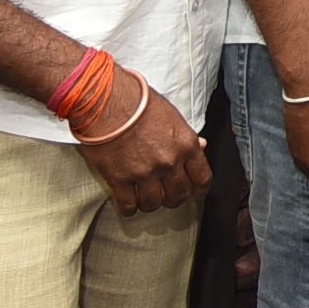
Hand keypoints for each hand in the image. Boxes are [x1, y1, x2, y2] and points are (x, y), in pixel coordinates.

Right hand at [74, 78, 212, 215]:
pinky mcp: (119, 179)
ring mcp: (144, 172)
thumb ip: (186, 136)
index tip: (193, 192)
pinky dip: (128, 207)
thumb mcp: (172, 116)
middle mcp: (169, 162)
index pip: (202, 179)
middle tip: (163, 192)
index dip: (198, 189)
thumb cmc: (139, 102)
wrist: (106, 100)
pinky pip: (128, 206)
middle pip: (178, 196)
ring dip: (149, 202)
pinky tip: (126, 200)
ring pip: (153, 204)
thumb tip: (201, 146)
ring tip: (142, 195)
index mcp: (186, 144)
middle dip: (172, 197)